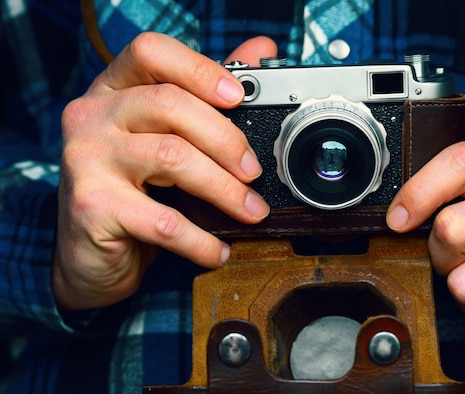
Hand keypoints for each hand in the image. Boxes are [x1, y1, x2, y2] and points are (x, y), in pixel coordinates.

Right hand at [53, 33, 276, 309]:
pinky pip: (163, 220)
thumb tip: (262, 51)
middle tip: (254, 171)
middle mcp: (92, 115)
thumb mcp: (167, 138)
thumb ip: (208, 96)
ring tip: (250, 211)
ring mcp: (86, 159)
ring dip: (224, 190)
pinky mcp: (91, 206)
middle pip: (170, 104)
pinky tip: (217, 249)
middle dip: (226, 139)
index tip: (239, 96)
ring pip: (172, 157)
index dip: (199, 68)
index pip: (151, 53)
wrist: (89, 255)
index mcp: (113, 90)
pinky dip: (200, 239)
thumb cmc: (135, 191)